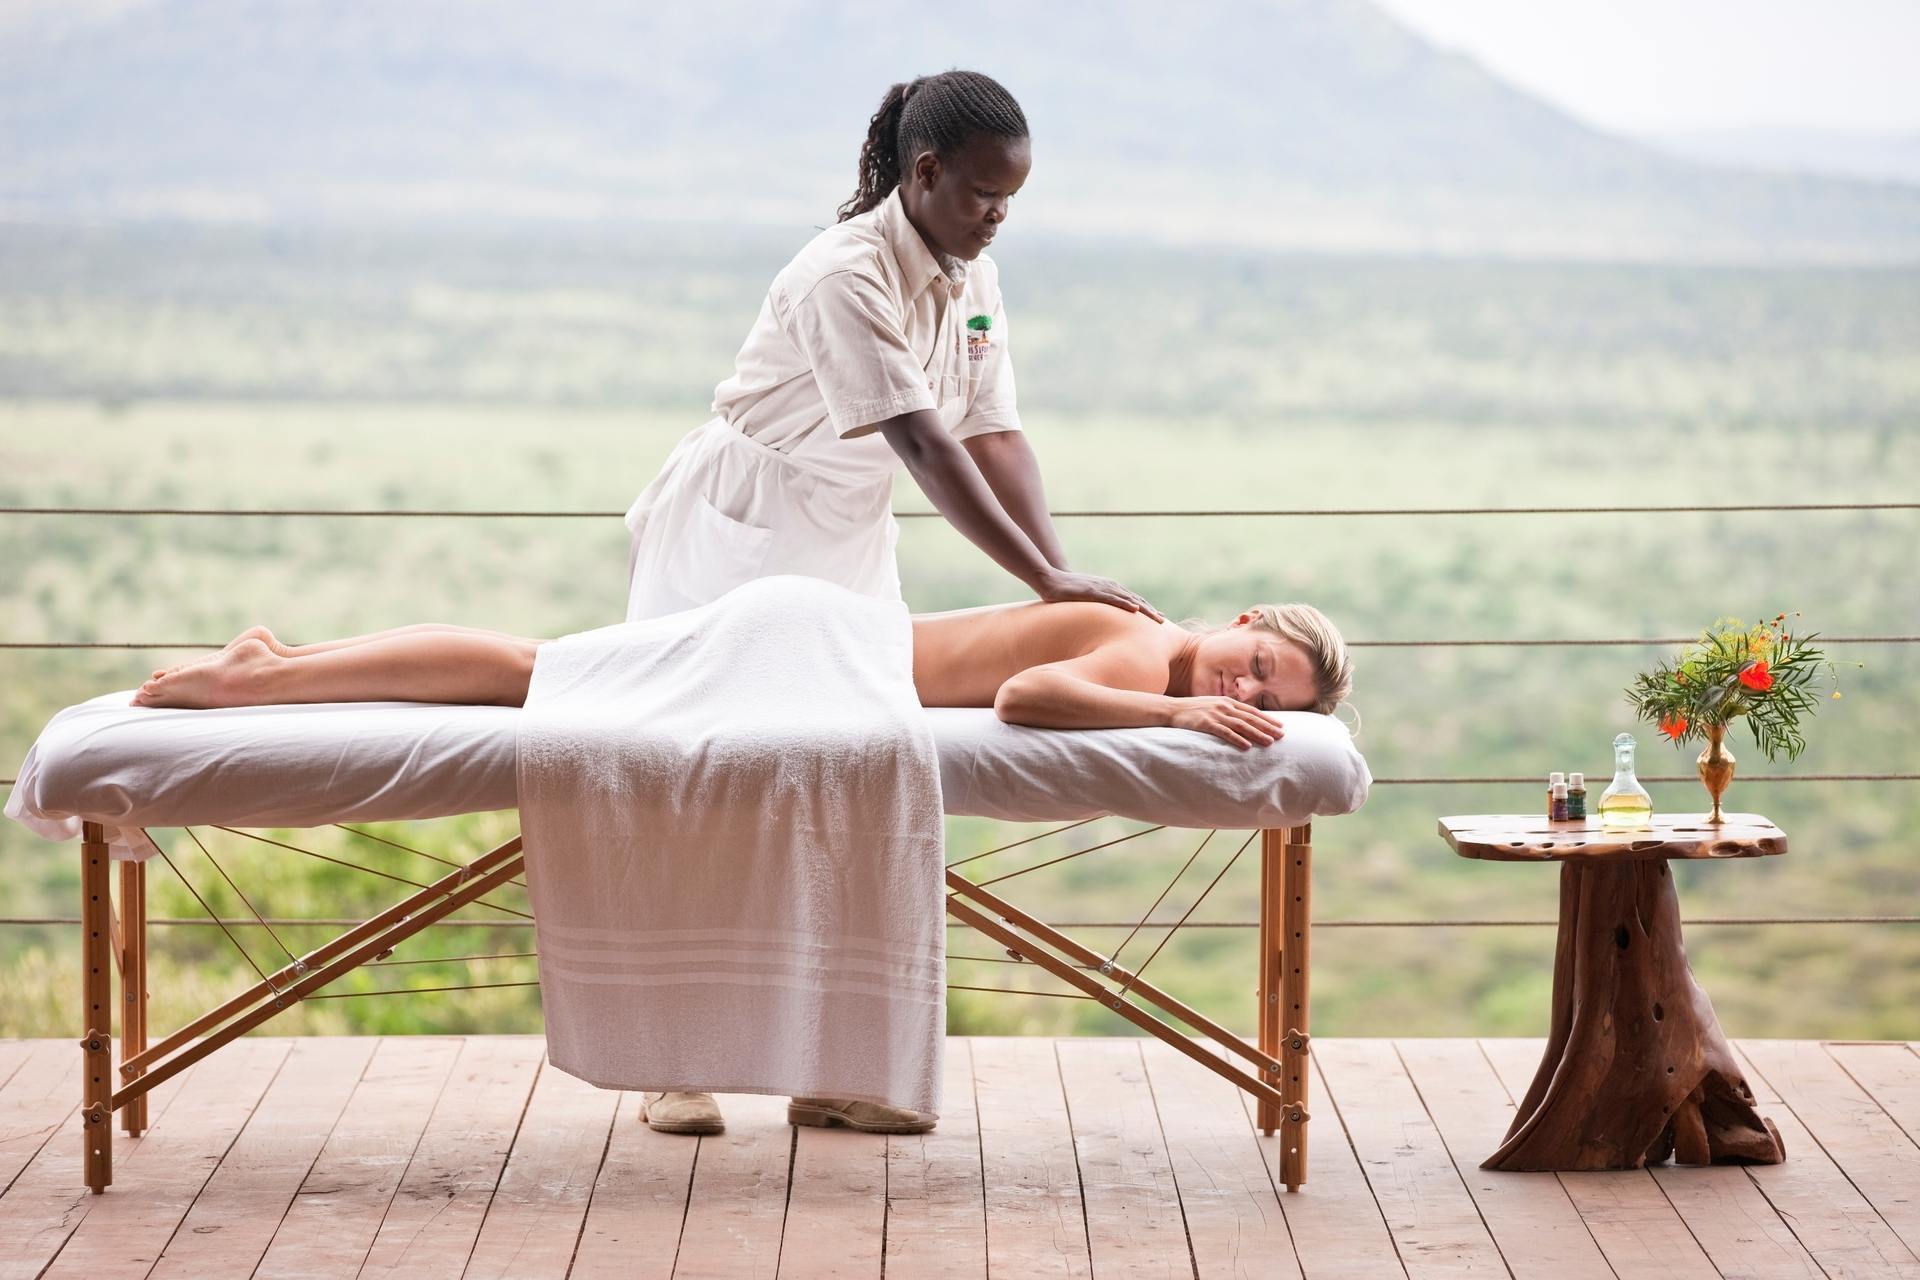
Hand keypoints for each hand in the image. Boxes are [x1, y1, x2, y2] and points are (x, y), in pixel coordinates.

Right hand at [1037, 569, 1165, 621]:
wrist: (1051, 580)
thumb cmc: (1068, 592)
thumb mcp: (1087, 599)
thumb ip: (1097, 606)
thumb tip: (1102, 621)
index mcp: (1110, 589)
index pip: (1132, 600)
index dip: (1146, 609)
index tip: (1158, 619)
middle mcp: (1110, 587)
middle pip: (1135, 599)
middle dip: (1150, 611)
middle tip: (1163, 622)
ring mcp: (1102, 588)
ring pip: (1128, 599)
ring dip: (1144, 609)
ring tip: (1157, 619)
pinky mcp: (1092, 592)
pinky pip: (1112, 599)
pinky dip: (1125, 603)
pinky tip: (1135, 609)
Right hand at [1166, 697, 1284, 749]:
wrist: (1171, 709)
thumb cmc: (1192, 710)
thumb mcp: (1213, 706)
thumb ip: (1227, 711)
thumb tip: (1242, 720)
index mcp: (1227, 702)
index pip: (1252, 711)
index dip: (1267, 719)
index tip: (1280, 726)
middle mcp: (1224, 707)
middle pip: (1250, 718)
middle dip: (1268, 727)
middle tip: (1282, 736)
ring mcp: (1215, 715)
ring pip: (1241, 726)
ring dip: (1257, 734)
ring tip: (1270, 742)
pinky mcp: (1206, 724)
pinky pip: (1225, 733)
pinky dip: (1237, 739)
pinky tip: (1247, 746)